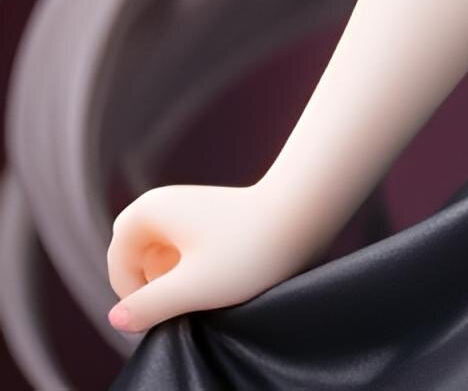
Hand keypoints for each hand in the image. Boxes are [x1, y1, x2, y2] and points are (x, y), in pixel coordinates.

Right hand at [107, 181, 313, 332]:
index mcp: (148, 211)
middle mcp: (161, 201)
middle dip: (147, 282)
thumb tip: (116, 319)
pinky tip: (214, 274)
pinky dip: (185, 265)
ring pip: (154, 251)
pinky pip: (176, 246)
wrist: (299, 214)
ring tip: (202, 285)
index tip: (164, 312)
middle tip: (180, 296)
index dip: (133, 295)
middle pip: (131, 253)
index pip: (117, 262)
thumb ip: (149, 306)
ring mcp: (183, 206)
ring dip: (167, 275)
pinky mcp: (204, 215)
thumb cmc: (246, 251)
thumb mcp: (191, 288)